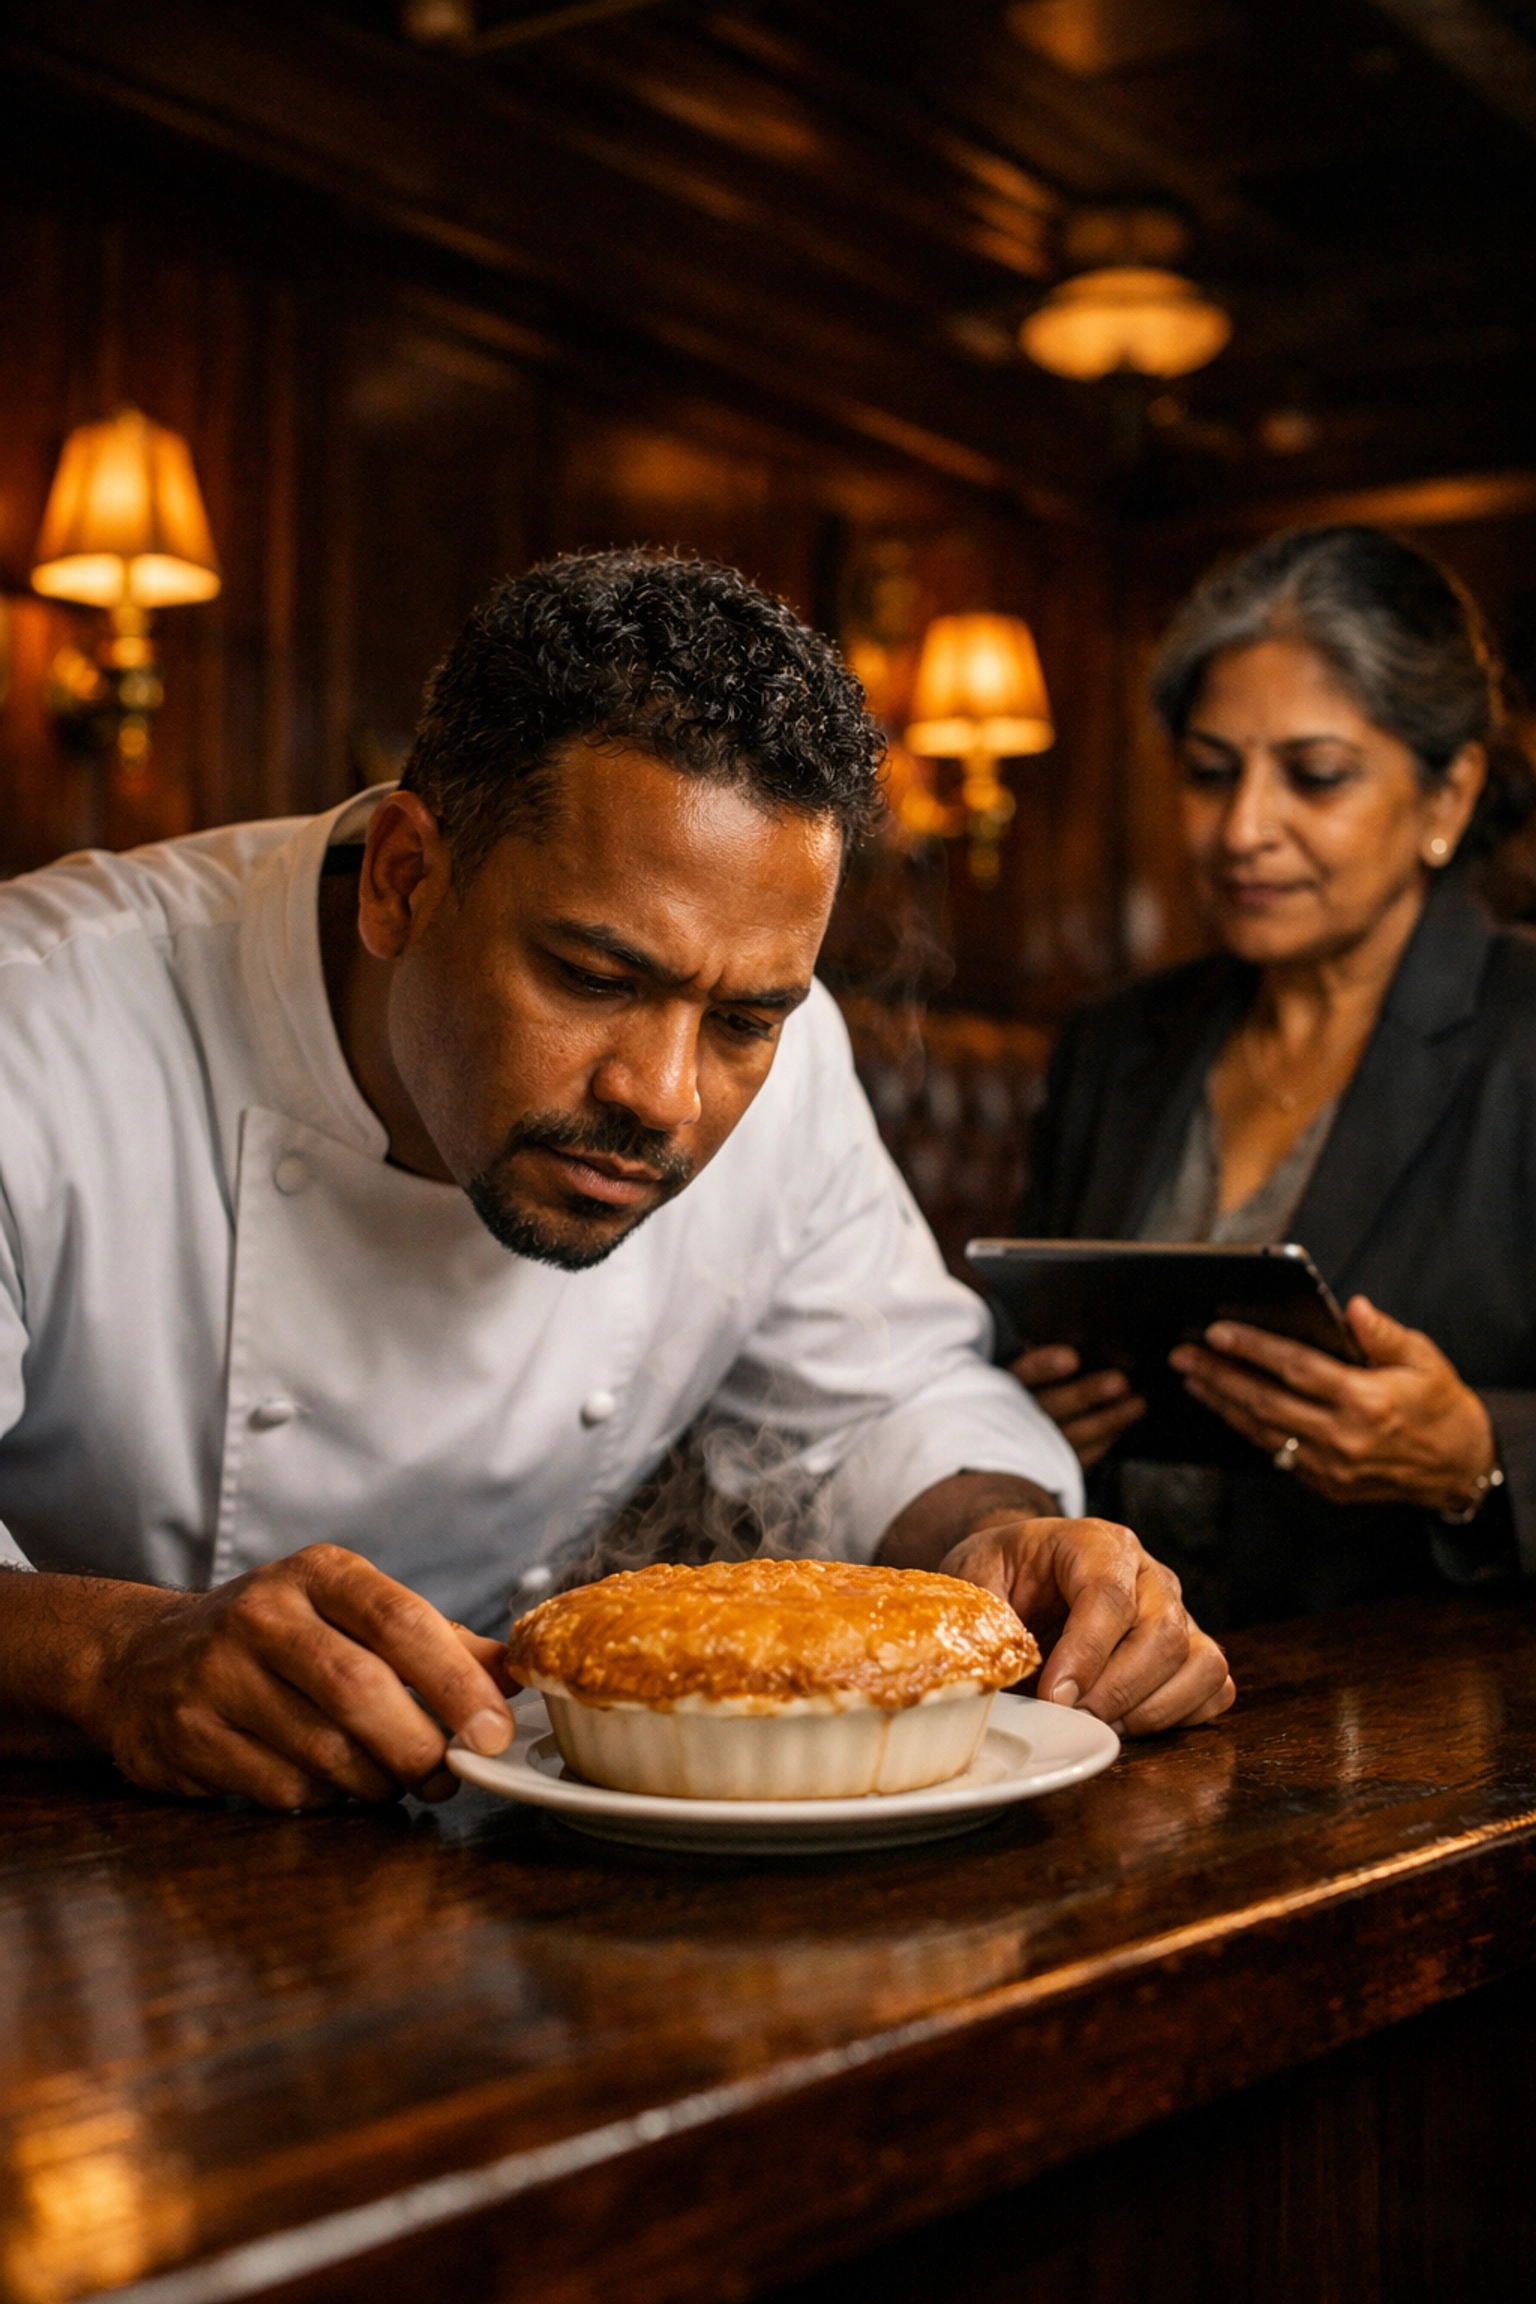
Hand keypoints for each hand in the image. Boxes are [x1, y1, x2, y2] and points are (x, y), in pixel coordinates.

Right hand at [77, 1544, 518, 1809]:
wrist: (142, 1661)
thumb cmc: (278, 1640)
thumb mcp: (352, 1616)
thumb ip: (438, 1643)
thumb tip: (520, 1673)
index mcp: (321, 1574)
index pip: (402, 1620)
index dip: (457, 1681)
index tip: (495, 1732)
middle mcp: (263, 1613)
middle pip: (361, 1691)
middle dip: (419, 1748)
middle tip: (446, 1777)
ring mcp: (216, 1673)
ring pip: (324, 1751)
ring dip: (376, 1782)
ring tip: (392, 1781)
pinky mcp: (187, 1734)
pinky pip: (281, 1788)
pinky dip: (323, 1799)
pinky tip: (326, 1784)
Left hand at [941, 1513, 1233, 1735]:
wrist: (1027, 1568)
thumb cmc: (1004, 1572)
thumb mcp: (975, 1575)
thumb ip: (987, 1615)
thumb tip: (1002, 1665)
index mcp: (1096, 1543)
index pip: (1107, 1595)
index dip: (1085, 1653)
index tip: (1054, 1696)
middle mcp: (1149, 1575)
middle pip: (1163, 1634)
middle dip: (1116, 1690)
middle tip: (1072, 1720)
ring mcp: (1178, 1612)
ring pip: (1200, 1662)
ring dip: (1152, 1709)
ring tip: (1099, 1725)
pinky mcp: (1191, 1650)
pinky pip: (1215, 1687)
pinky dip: (1182, 1715)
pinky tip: (1130, 1723)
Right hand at [1011, 1344, 1145, 1469]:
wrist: (1007, 1440)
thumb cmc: (1028, 1392)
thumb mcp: (1029, 1374)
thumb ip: (1049, 1363)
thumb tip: (1088, 1346)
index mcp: (1007, 1384)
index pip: (1024, 1372)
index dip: (1045, 1366)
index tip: (1073, 1359)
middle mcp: (1015, 1416)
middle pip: (1051, 1405)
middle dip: (1085, 1394)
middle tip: (1119, 1382)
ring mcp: (1032, 1446)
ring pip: (1071, 1435)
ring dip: (1107, 1420)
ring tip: (1137, 1404)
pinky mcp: (1050, 1467)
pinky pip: (1081, 1457)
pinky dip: (1105, 1441)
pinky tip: (1124, 1425)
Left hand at [1170, 1295, 1495, 1511]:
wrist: (1461, 1469)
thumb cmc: (1442, 1405)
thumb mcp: (1424, 1359)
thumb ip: (1383, 1334)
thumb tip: (1352, 1308)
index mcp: (1366, 1400)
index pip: (1295, 1369)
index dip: (1252, 1349)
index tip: (1216, 1332)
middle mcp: (1343, 1437)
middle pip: (1265, 1402)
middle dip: (1218, 1376)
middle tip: (1182, 1355)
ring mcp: (1332, 1467)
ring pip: (1262, 1433)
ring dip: (1222, 1404)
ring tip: (1191, 1379)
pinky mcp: (1327, 1485)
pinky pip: (1276, 1455)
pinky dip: (1247, 1430)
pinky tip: (1225, 1409)